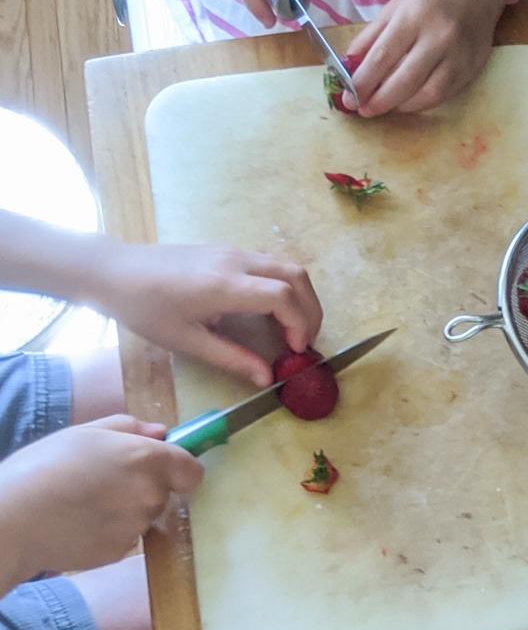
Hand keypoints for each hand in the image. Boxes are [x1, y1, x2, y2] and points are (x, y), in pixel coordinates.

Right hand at [0, 418, 203, 585]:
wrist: (15, 518)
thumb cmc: (45, 466)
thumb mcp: (85, 433)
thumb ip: (129, 428)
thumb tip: (162, 432)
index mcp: (146, 459)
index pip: (192, 471)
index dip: (179, 468)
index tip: (161, 467)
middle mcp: (150, 495)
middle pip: (164, 493)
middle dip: (142, 487)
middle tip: (103, 481)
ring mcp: (137, 527)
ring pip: (143, 516)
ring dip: (125, 510)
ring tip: (85, 503)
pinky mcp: (121, 552)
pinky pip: (125, 538)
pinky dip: (109, 532)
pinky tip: (81, 524)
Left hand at [93, 240, 322, 386]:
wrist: (115, 270)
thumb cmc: (144, 308)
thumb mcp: (186, 340)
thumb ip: (231, 358)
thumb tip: (267, 378)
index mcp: (223, 285)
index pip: (282, 296)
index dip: (299, 324)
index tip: (295, 351)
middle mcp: (234, 261)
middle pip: (296, 275)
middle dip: (311, 310)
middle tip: (306, 341)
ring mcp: (232, 251)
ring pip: (287, 266)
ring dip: (301, 296)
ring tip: (295, 329)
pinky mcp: (227, 251)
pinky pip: (270, 264)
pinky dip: (286, 287)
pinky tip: (274, 312)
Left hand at [344, 0, 507, 116]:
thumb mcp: (394, 8)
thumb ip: (370, 38)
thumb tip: (349, 69)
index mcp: (413, 16)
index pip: (383, 56)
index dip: (363, 82)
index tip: (349, 98)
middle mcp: (438, 36)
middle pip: (405, 80)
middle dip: (380, 101)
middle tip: (364, 110)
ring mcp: (458, 55)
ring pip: (428, 94)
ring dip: (401, 106)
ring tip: (385, 106)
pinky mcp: (470, 69)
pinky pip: (444, 96)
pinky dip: (421, 103)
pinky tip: (408, 101)